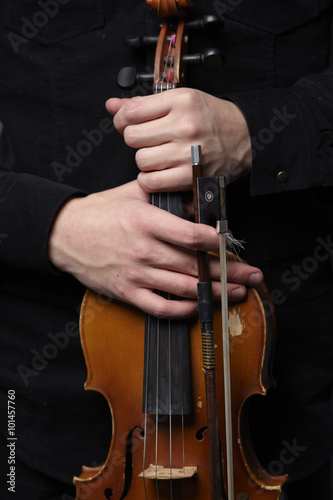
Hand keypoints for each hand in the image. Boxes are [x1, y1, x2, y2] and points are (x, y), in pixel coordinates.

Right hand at [48, 181, 261, 318]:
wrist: (65, 234)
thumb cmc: (100, 212)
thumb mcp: (133, 192)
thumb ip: (167, 196)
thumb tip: (198, 205)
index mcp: (146, 222)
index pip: (191, 236)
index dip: (218, 243)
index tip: (236, 246)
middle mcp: (144, 251)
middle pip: (195, 266)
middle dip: (230, 272)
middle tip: (253, 276)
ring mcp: (136, 275)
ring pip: (184, 288)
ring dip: (215, 292)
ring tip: (237, 293)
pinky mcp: (127, 293)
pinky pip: (161, 307)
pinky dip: (184, 309)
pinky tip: (200, 306)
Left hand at [106, 88, 251, 192]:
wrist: (245, 137)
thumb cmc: (211, 119)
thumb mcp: (181, 101)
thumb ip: (143, 104)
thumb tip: (112, 105)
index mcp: (181, 100)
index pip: (131, 112)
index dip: (122, 120)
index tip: (127, 124)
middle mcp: (184, 124)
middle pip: (132, 138)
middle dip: (135, 141)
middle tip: (148, 141)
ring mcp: (188, 152)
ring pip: (141, 160)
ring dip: (144, 162)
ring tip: (158, 157)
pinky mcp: (190, 175)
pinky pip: (152, 181)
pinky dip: (150, 180)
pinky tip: (160, 173)